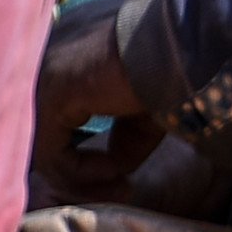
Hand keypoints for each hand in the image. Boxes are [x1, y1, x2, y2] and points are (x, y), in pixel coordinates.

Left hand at [31, 0, 231, 216]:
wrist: (188, 42)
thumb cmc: (181, 65)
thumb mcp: (150, 107)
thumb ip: (125, 135)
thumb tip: (114, 169)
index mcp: (75, 43)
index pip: (60, 110)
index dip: (86, 149)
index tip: (122, 173)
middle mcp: (51, 52)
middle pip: (48, 130)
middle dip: (81, 170)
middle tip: (121, 189)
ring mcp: (44, 71)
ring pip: (47, 146)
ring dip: (87, 178)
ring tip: (125, 186)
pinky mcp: (49, 93)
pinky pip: (54, 153)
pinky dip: (86, 172)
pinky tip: (120, 171)